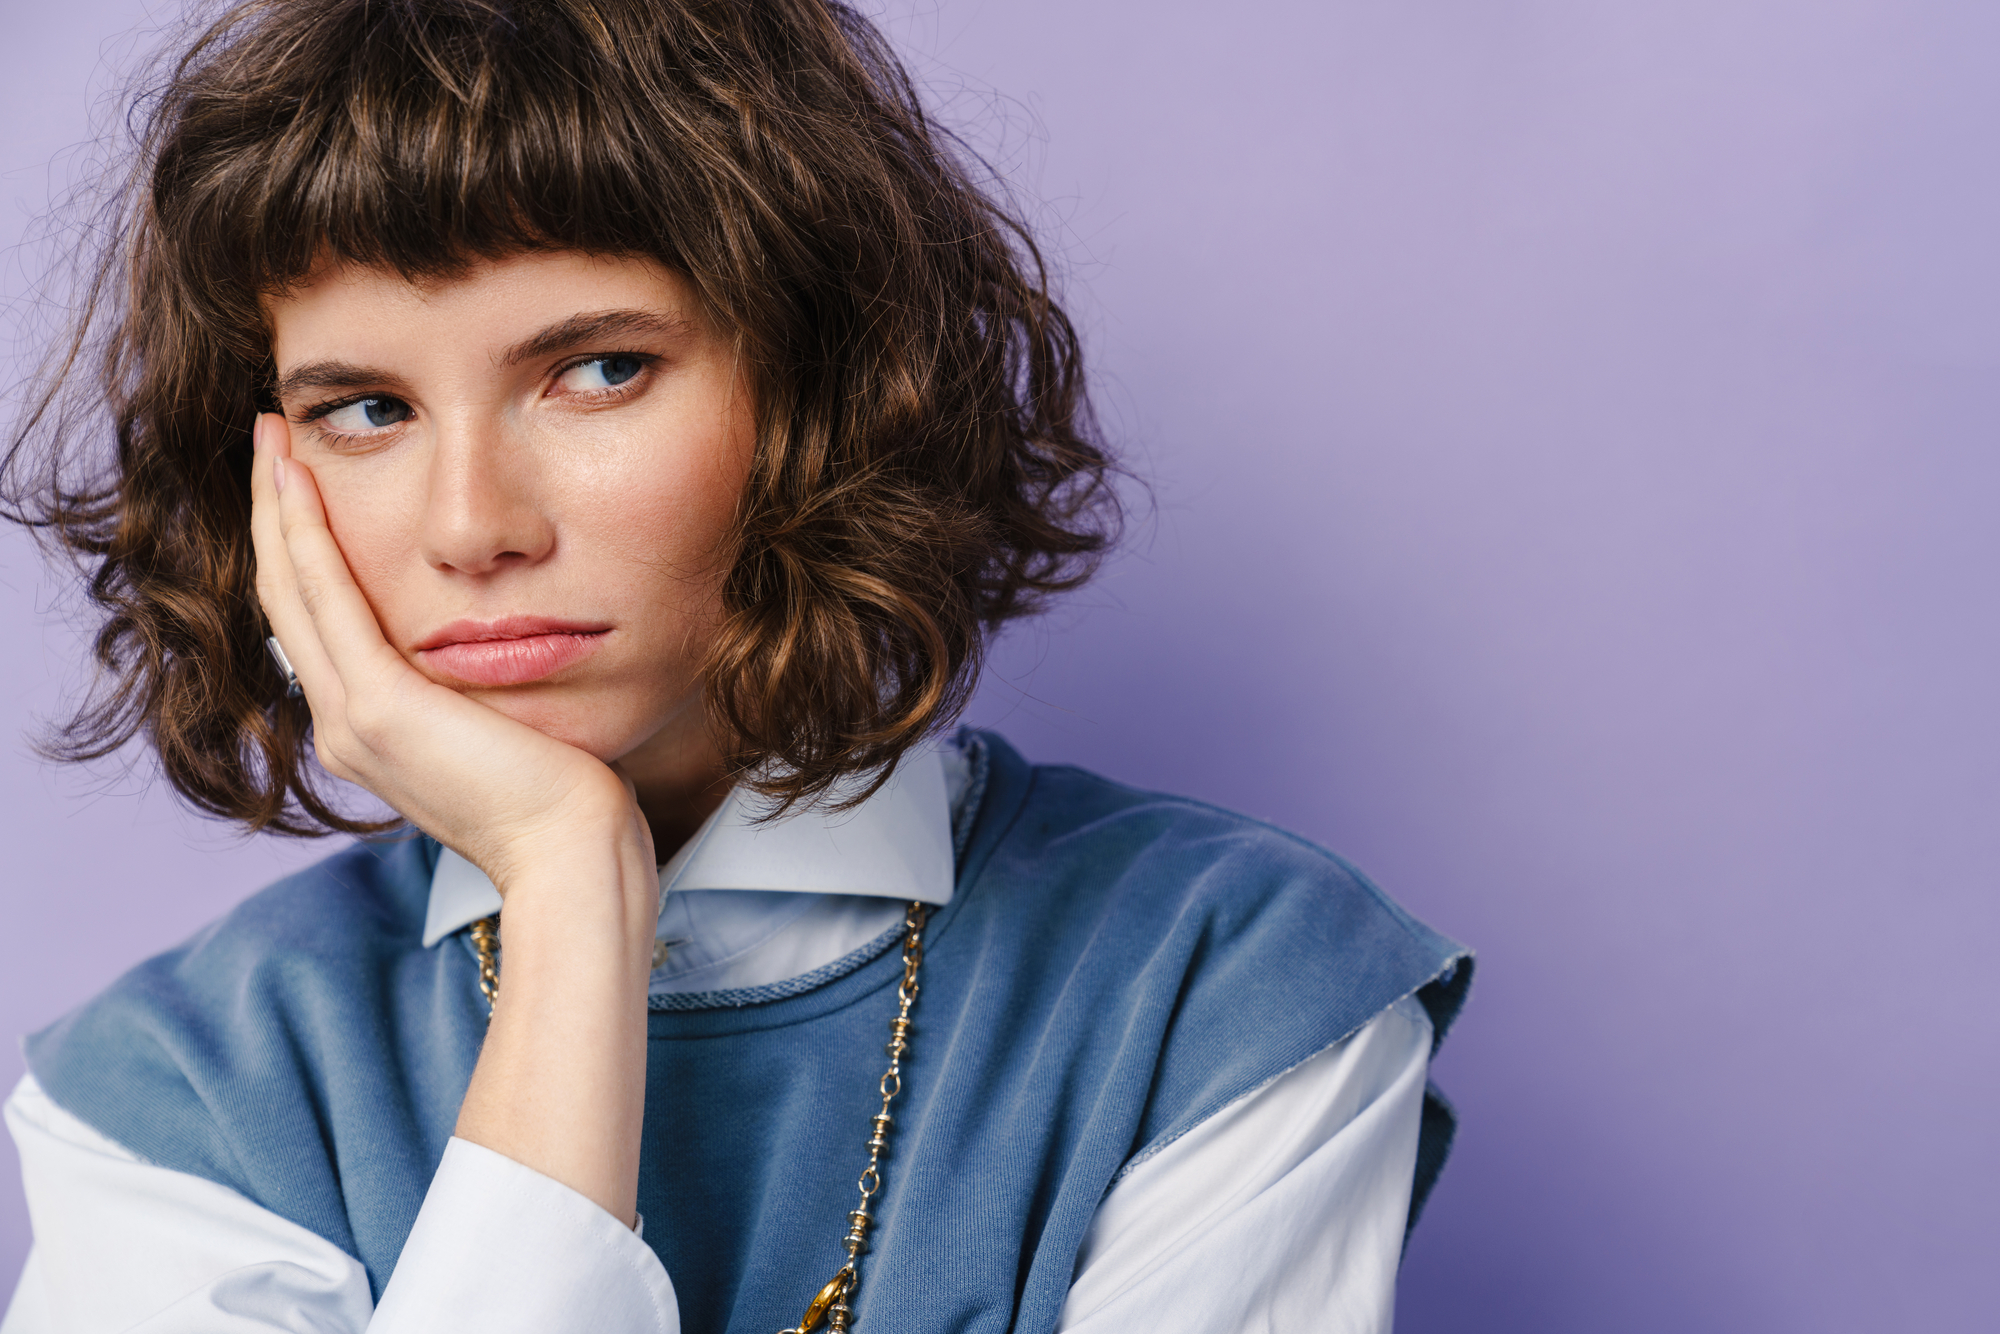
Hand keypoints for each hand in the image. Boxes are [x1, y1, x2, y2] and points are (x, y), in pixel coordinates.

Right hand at [251, 412, 656, 1224]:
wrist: (574, 855)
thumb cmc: (570, 800)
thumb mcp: (512, 730)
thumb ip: (485, 692)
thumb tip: (505, 650)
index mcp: (374, 733)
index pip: (322, 623)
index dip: (303, 550)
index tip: (303, 482)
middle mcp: (344, 727)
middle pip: (290, 599)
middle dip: (275, 514)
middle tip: (269, 437)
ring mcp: (352, 720)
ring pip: (292, 590)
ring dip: (276, 508)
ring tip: (270, 436)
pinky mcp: (378, 708)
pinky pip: (326, 599)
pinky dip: (305, 534)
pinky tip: (300, 479)